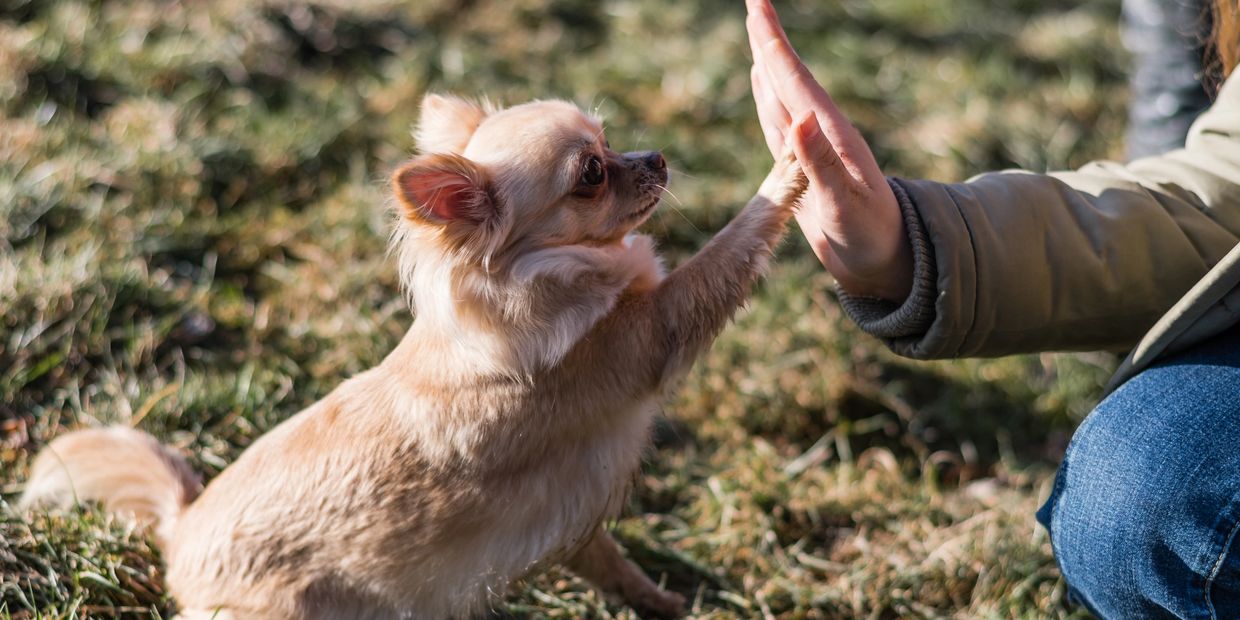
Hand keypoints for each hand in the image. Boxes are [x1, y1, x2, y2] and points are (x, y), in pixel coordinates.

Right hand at [746, 0, 912, 301]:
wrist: (885, 264)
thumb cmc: (872, 238)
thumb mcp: (847, 205)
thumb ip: (822, 165)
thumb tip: (798, 120)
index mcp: (831, 135)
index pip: (794, 79)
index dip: (773, 41)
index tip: (756, 4)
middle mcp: (820, 134)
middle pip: (787, 77)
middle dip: (768, 39)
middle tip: (753, 2)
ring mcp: (811, 149)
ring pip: (780, 96)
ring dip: (767, 63)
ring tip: (756, 33)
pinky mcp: (802, 167)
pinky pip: (777, 123)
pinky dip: (766, 98)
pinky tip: (762, 84)